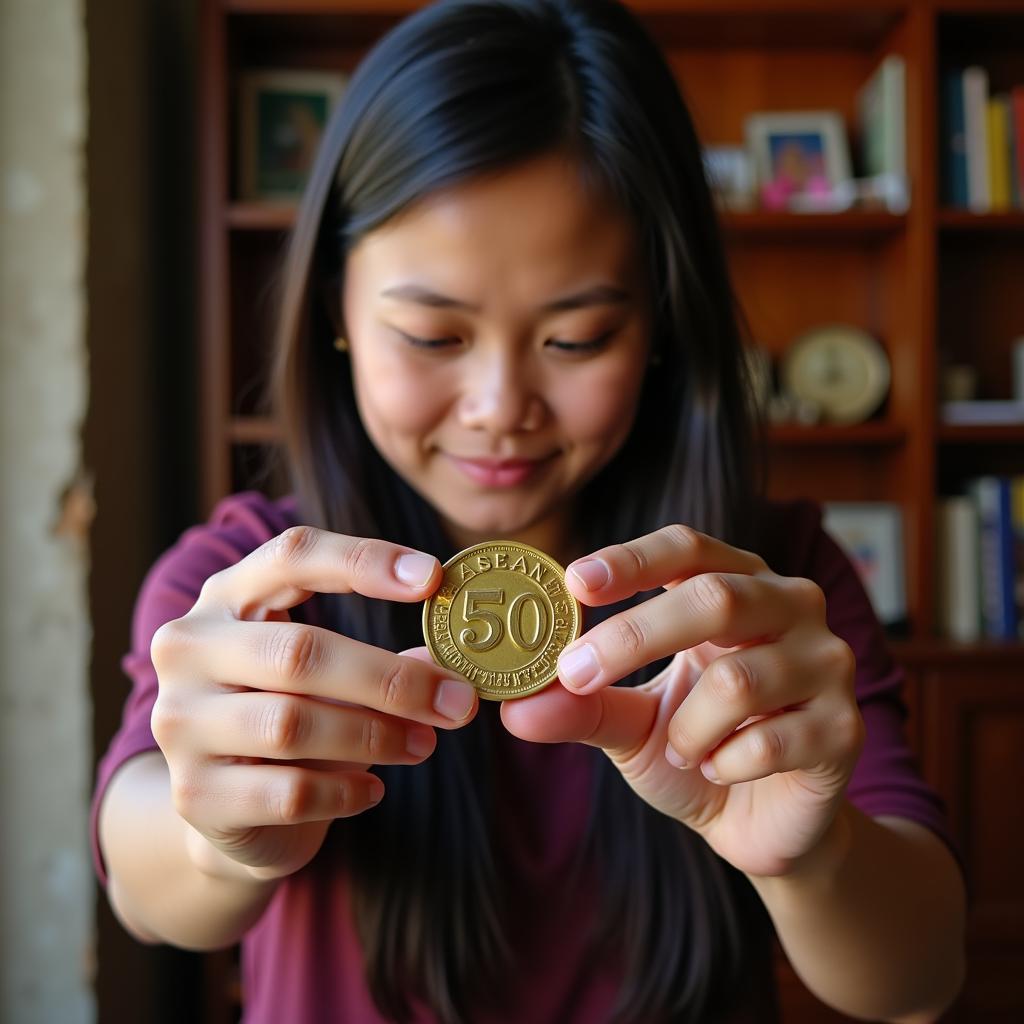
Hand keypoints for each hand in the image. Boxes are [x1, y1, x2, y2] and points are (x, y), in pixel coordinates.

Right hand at [150, 527, 478, 880]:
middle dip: (390, 679)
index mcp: (227, 596)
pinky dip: (344, 791)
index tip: (434, 578)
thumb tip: (447, 670)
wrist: (224, 810)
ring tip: (425, 744)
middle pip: (300, 651)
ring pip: (293, 723)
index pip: (292, 554)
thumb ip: (379, 664)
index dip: (364, 561)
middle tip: (458, 701)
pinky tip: (373, 790)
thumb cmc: (291, 715)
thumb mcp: (329, 676)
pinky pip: (287, 791)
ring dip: (376, 736)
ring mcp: (180, 722)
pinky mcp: (193, 794)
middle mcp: (189, 648)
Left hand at [500, 525, 863, 878]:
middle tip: (575, 672)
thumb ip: (582, 706)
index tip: (574, 582)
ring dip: (687, 727)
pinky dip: (725, 764)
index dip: (632, 559)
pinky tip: (722, 772)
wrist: (760, 825)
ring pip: (739, 679)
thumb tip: (515, 709)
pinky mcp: (845, 728)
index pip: (687, 548)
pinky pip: (772, 739)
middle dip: (635, 636)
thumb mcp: (629, 725)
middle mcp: (789, 606)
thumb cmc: (695, 749)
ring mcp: (827, 662)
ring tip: (682, 750)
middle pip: (715, 597)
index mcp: (736, 584)